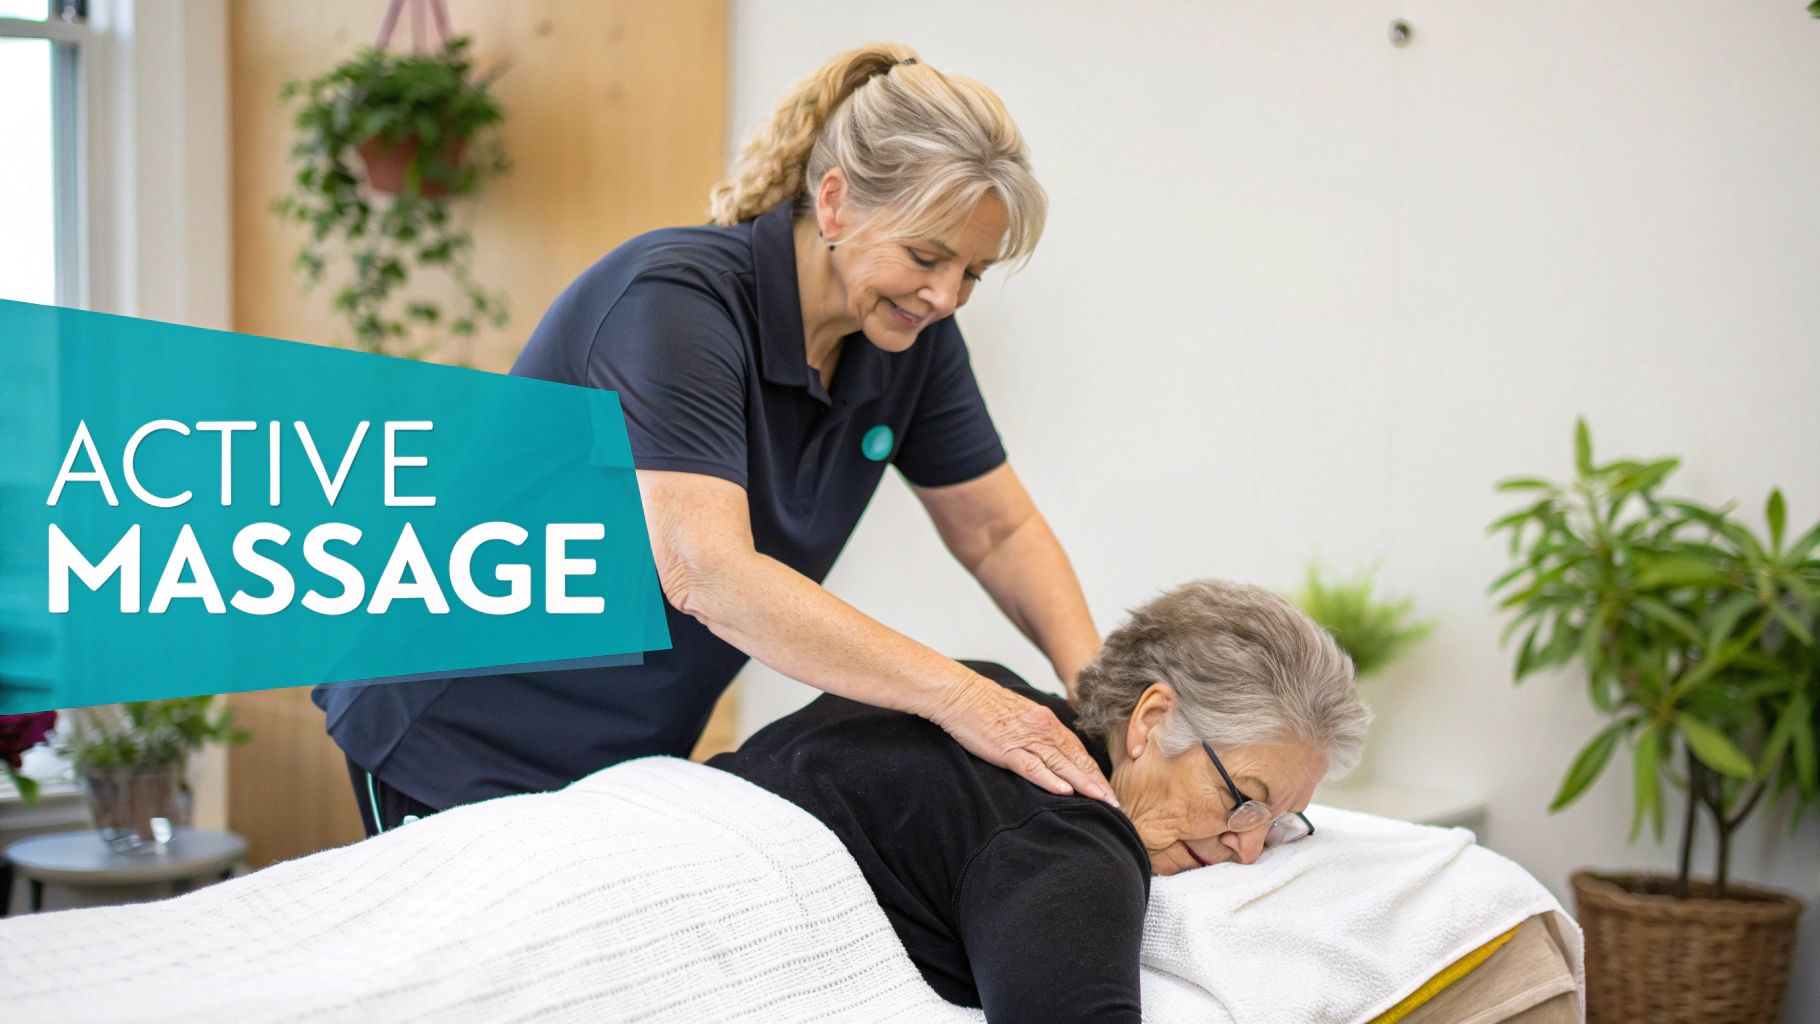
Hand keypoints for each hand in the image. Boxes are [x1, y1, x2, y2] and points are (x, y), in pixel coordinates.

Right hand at [925, 672, 1118, 806]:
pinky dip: (1050, 780)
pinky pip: (1032, 766)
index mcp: (1047, 723)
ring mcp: (1025, 739)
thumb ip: (1038, 733)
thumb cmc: (986, 706)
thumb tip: (1052, 753)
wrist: (959, 693)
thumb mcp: (1020, 716)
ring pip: (1061, 765)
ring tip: (1103, 802)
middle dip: (1098, 784)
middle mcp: (1043, 730)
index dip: (1096, 773)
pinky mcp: (1006, 749)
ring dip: (1084, 785)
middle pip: (1077, 761)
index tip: (1109, 792)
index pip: (1079, 752)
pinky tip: (1065, 791)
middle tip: (1117, 805)